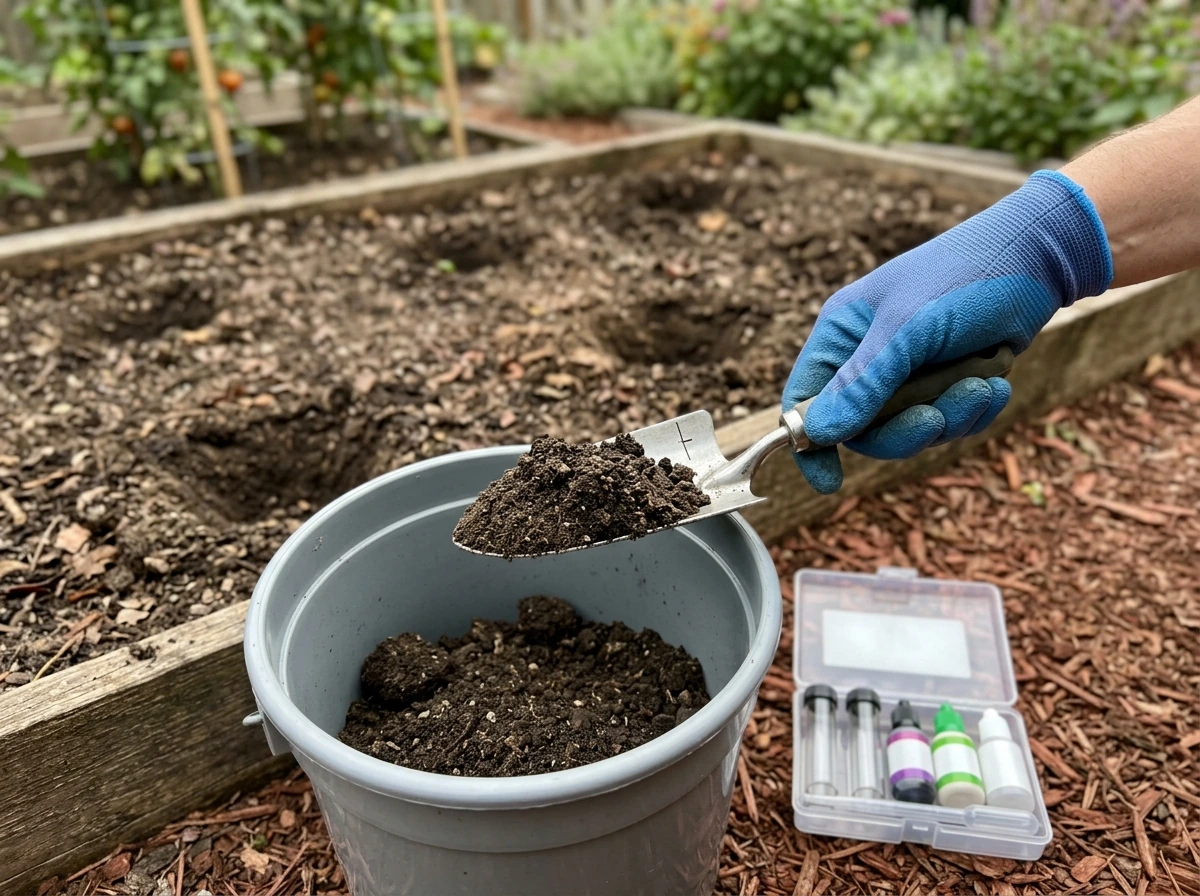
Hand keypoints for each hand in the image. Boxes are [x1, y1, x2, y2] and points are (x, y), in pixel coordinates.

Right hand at [783, 169, 1112, 494]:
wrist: (1040, 257)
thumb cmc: (965, 275)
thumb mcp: (910, 328)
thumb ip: (864, 383)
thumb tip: (818, 433)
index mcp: (842, 335)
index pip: (804, 401)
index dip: (810, 442)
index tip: (829, 481)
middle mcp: (867, 357)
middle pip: (861, 429)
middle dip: (903, 430)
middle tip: (936, 418)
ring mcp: (907, 372)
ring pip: (908, 431)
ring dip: (949, 416)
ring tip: (983, 385)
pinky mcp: (945, 381)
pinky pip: (947, 423)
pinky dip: (972, 410)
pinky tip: (995, 382)